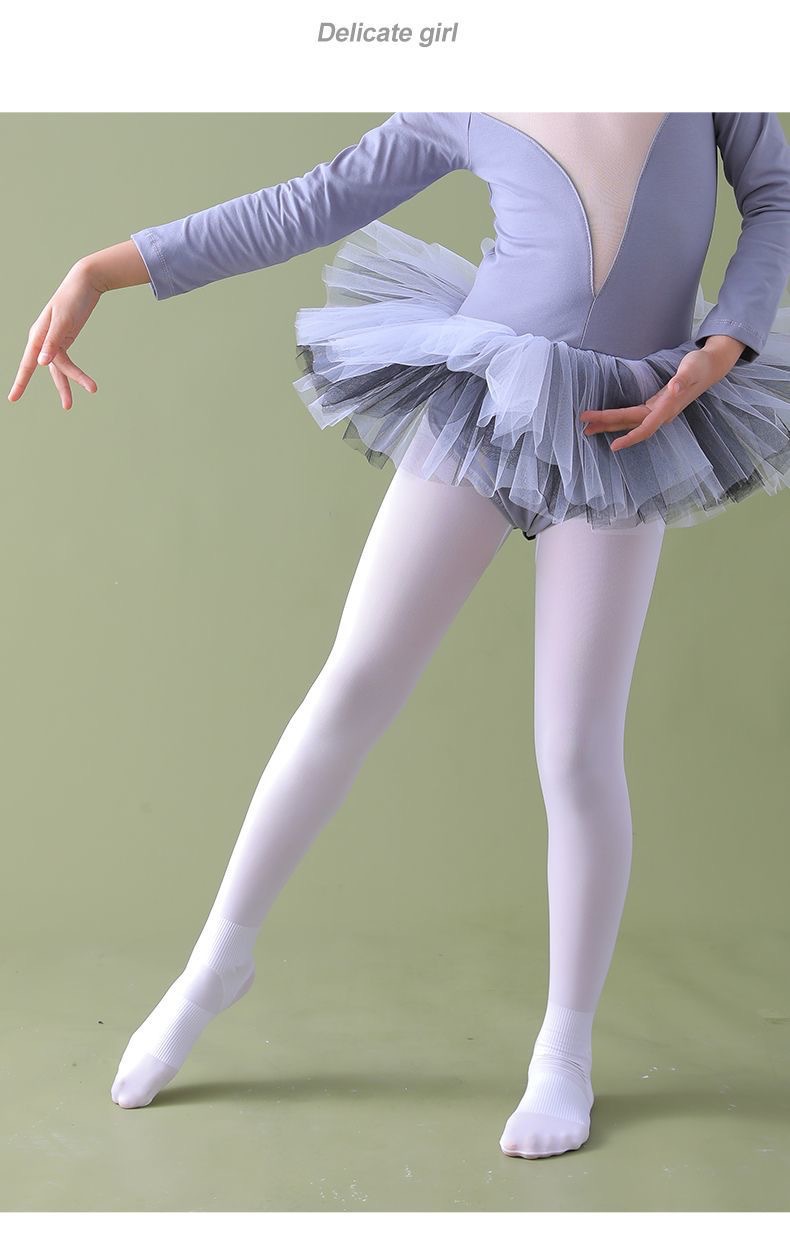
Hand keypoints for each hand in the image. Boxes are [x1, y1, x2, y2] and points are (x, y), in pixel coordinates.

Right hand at [7, 259, 103, 409]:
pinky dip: (75, 372)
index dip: (21, 381)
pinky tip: (85, 383)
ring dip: (73, 381)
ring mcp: (54, 341)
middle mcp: (42, 340)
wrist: (84, 283)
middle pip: (48, 369)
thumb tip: (40, 363)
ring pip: (60, 368)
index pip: (27, 363)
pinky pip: (66, 361)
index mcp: (38, 335)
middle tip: (68, 407)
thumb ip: (53, 342)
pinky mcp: (65, 340)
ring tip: (90, 392)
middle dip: (61, 387)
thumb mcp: (63, 320)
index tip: (13, 398)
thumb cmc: (72, 299)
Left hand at [579, 337, 743, 451]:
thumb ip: (683, 379)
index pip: (645, 427)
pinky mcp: (655, 406)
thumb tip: (675, 388)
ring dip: (609, 425)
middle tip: (583, 426)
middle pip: (630, 424)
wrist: (711, 367)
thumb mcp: (693, 369)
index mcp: (668, 408)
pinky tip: (607, 421)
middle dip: (607, 425)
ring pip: (629, 422)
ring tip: (588, 427)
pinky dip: (618, 419)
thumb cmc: (700, 366)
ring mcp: (658, 411)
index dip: (630, 438)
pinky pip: (633, 417)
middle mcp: (661, 414)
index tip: (613, 446)